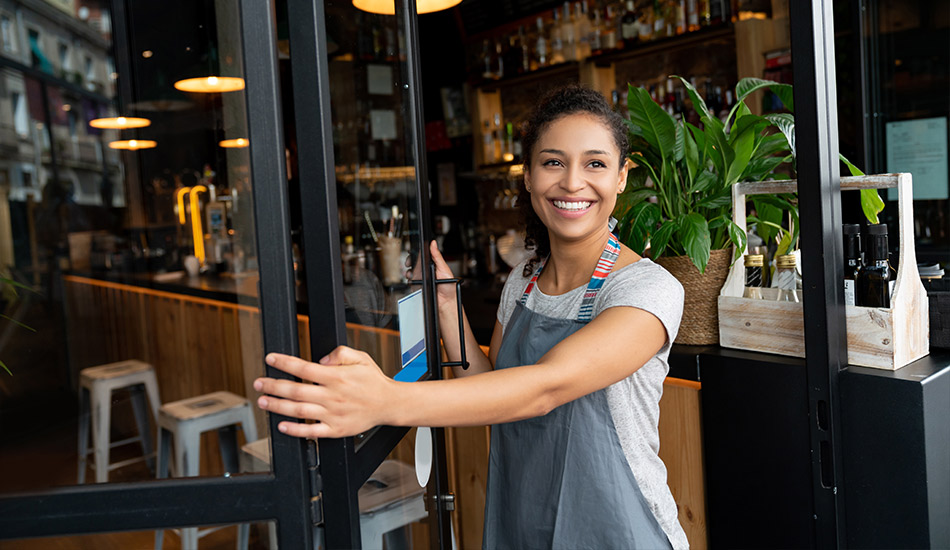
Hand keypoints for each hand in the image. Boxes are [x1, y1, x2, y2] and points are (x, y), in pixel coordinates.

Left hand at [254, 347, 395, 438]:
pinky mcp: (335, 429)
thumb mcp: (360, 357)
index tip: (270, 359)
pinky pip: (311, 431)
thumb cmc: (373, 381)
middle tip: (258, 383)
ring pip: (299, 410)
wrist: (389, 404)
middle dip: (273, 385)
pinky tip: (282, 426)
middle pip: (296, 390)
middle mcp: (332, 396)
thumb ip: (340, 353)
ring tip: (263, 401)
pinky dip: (295, 430)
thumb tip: (321, 360)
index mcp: (336, 377)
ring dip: (278, 406)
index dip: (284, 363)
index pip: (304, 368)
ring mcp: (333, 414)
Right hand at [405, 240, 456, 311]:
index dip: (417, 252)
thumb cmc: (449, 287)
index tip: (413, 251)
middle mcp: (427, 270)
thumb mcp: (444, 269)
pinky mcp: (418, 286)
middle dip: (410, 261)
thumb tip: (433, 244)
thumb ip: (437, 256)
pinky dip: (409, 280)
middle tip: (409, 262)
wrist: (446, 303)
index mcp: (434, 264)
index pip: (423, 255)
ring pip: (411, 271)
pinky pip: (411, 281)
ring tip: (411, 273)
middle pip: (415, 262)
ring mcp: (422, 278)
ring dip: (409, 271)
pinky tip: (412, 280)